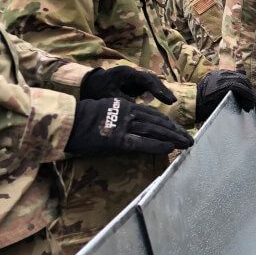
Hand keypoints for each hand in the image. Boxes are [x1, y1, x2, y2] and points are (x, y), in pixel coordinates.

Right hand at [65, 97, 192, 155]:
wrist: (65, 122)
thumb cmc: (80, 121)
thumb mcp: (104, 113)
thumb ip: (120, 118)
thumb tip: (133, 128)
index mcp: (124, 106)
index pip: (152, 114)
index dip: (167, 123)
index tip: (178, 130)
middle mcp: (127, 113)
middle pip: (158, 121)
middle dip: (175, 131)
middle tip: (190, 138)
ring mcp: (124, 125)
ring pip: (155, 130)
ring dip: (173, 137)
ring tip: (187, 143)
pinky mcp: (118, 139)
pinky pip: (142, 142)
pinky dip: (157, 145)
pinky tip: (170, 148)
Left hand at [80, 65, 175, 103]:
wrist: (91, 82)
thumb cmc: (98, 89)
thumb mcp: (109, 96)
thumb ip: (124, 100)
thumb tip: (139, 108)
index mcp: (126, 73)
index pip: (145, 80)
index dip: (157, 89)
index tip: (166, 99)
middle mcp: (133, 72)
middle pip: (152, 79)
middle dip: (163, 90)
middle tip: (173, 101)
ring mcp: (135, 75)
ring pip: (152, 81)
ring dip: (162, 90)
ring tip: (172, 101)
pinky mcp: (136, 81)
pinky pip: (149, 85)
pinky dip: (157, 92)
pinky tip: (164, 99)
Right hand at [195, 70, 255, 126]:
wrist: (190, 104)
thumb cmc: (200, 104)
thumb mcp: (213, 94)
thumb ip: (227, 89)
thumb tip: (244, 84)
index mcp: (221, 75)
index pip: (241, 80)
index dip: (249, 93)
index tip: (252, 105)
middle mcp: (224, 74)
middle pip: (245, 82)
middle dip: (254, 98)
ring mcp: (224, 78)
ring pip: (246, 85)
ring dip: (253, 100)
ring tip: (255, 112)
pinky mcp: (225, 84)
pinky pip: (242, 89)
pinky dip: (247, 99)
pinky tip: (248, 108)